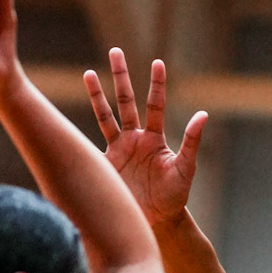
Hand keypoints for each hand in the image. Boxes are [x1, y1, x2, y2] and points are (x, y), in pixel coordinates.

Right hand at [84, 51, 207, 229]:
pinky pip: (89, 144)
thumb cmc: (174, 196)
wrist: (156, 221)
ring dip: (96, 95)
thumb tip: (203, 115)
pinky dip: (79, 132)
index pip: (155, 105)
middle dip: (121, 77)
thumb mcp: (185, 169)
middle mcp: (134, 139)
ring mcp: (118, 150)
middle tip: (115, 51)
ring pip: (105, 116)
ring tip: (87, 72)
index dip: (156, 84)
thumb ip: (192, 142)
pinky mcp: (104, 164)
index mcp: (154, 138)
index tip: (158, 62)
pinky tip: (68, 115)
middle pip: (126, 101)